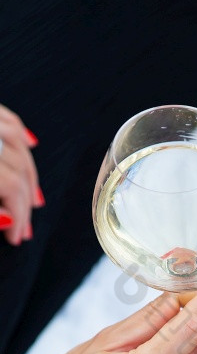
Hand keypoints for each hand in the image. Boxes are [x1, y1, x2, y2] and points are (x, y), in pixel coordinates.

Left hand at [0, 104, 42, 244]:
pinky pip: (7, 116)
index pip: (11, 185)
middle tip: (24, 226)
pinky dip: (20, 133)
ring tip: (33, 198)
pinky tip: (29, 144)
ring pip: (18, 141)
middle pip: (18, 166)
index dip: (17, 214)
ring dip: (29, 172)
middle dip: (25, 200)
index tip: (15, 238)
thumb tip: (6, 220)